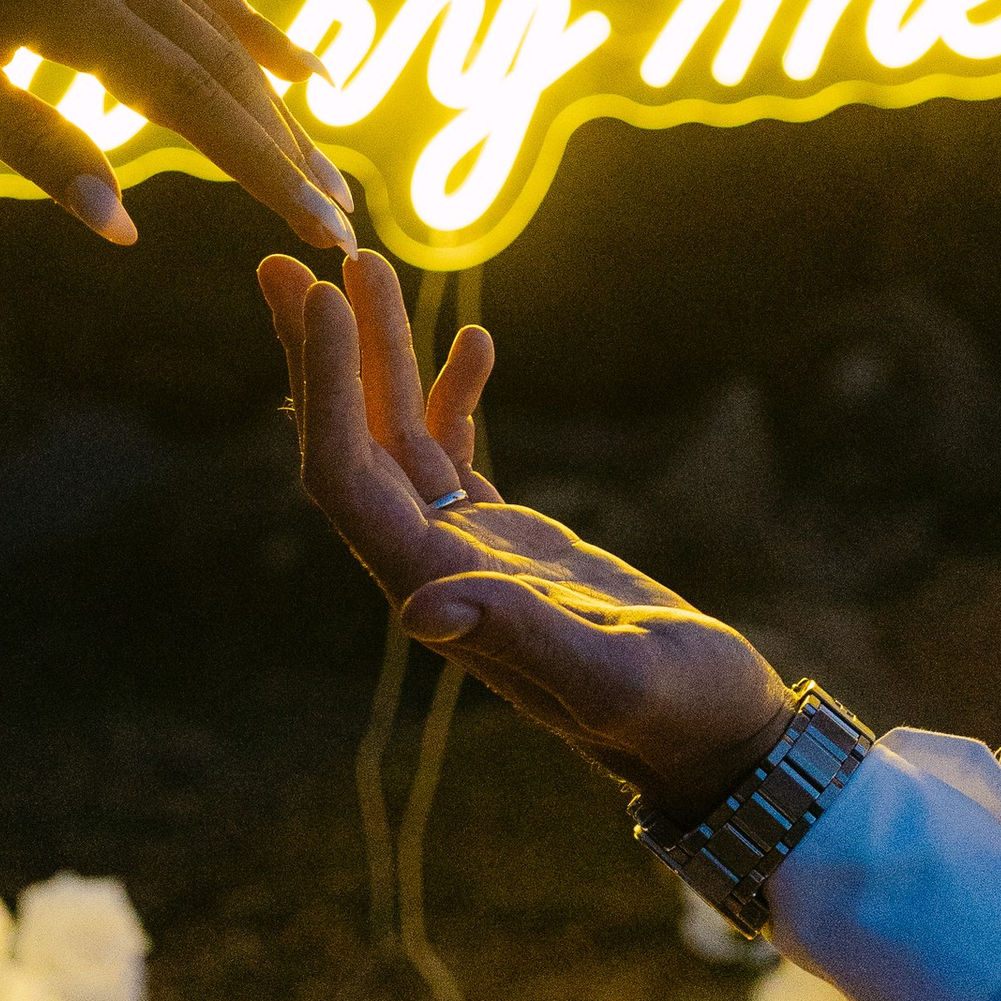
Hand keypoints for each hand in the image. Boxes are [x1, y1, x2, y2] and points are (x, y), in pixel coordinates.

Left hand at [0, 0, 357, 252]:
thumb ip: (35, 145)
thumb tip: (121, 226)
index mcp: (71, 8)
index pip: (198, 105)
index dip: (266, 171)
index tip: (323, 227)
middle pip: (224, 70)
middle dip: (285, 151)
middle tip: (340, 223)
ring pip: (217, 29)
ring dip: (274, 104)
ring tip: (321, 165)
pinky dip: (251, 29)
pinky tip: (295, 65)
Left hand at [257, 247, 792, 818]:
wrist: (714, 739)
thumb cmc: (675, 715)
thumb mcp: (609, 675)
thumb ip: (521, 637)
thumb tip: (417, 611)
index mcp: (438, 593)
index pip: (347, 479)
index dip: (324, 387)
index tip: (319, 297)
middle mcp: (431, 571)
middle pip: (348, 447)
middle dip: (317, 355)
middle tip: (286, 260)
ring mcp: (466, 552)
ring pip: (398, 439)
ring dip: (377, 355)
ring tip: (361, 266)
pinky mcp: (507, 542)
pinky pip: (456, 455)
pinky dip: (455, 394)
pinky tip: (474, 342)